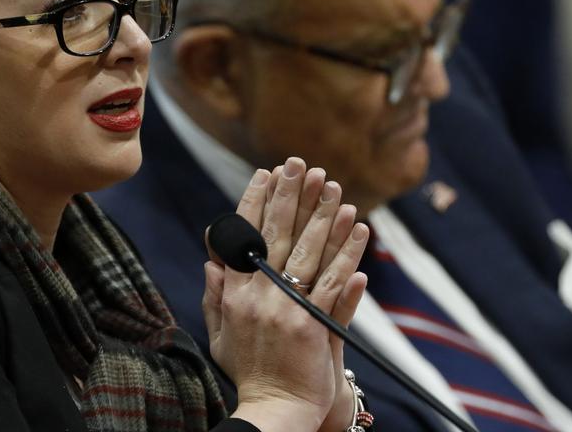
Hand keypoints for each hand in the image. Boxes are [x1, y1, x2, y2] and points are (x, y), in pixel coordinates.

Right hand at [203, 158, 368, 431]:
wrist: (273, 410)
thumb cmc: (248, 373)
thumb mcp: (220, 334)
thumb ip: (215, 295)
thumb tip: (212, 260)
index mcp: (233, 292)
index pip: (244, 235)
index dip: (256, 201)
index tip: (267, 172)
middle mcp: (258, 295)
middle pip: (276, 234)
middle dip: (291, 195)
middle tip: (301, 163)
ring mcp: (287, 308)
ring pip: (308, 251)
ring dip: (323, 215)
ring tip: (334, 186)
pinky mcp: (314, 323)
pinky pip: (335, 280)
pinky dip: (348, 252)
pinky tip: (359, 228)